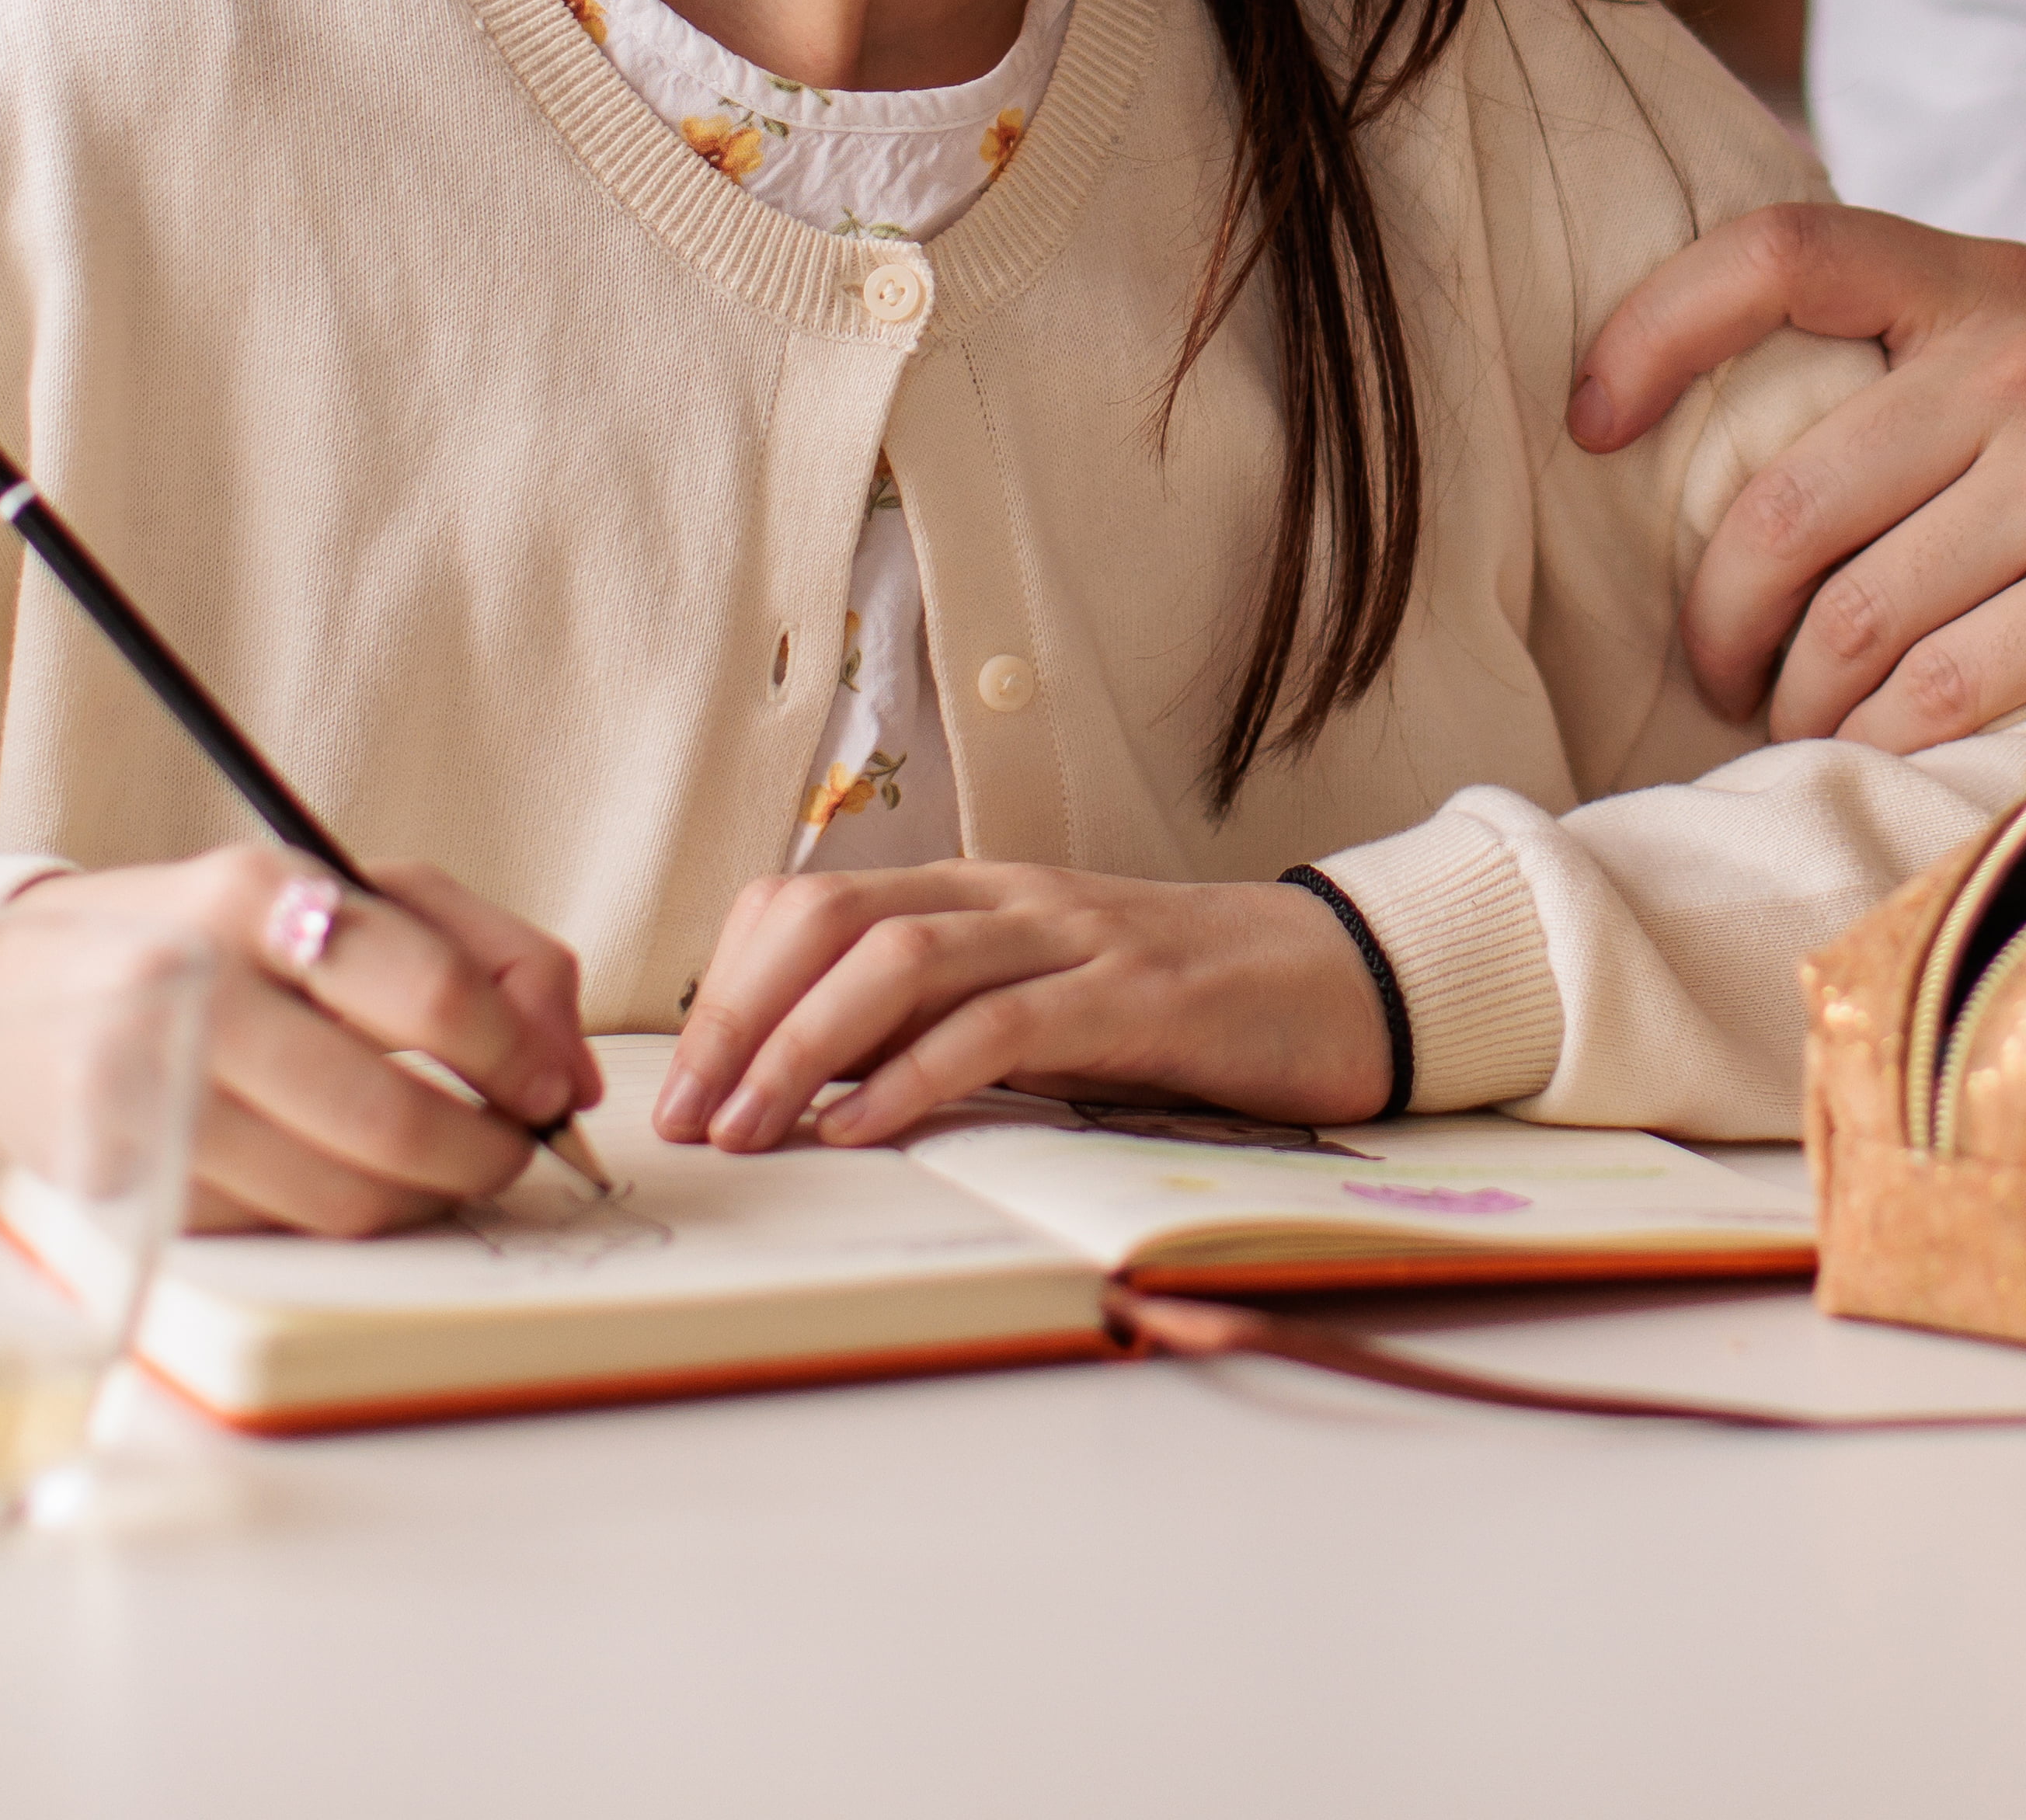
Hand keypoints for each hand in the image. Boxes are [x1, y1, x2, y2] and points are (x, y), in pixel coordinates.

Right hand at [0, 846, 589, 1236]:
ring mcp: (150, 1096)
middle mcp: (194, 992)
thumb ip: (487, 954)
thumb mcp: (349, 897)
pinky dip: (333, 1217)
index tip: (550, 1090)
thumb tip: (571, 1070)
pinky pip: (276, 1229)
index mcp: (258, 897)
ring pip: (339, 1196)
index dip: (515, 1058)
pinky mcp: (127, 1182)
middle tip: (515, 1154)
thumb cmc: (214, 939)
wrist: (12, 990)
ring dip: (423, 1201)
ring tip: (443, 1172)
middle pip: (390, 1118)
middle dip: (485, 1154)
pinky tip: (341, 1178)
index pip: (430, 992)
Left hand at [650, 861, 1389, 1152]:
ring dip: (802, 1048)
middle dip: (738, 1019)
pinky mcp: (1135, 998)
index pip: (805, 905)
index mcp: (973, 893)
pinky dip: (916, 1076)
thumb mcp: (1036, 1008)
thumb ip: (936, 1025)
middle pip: (830, 921)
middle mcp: (1008, 899)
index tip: (684, 1087)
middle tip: (691, 1119)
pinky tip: (863, 1131)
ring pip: (900, 958)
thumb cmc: (1177, 1011)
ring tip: (752, 1131)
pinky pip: (1002, 1024)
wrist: (1341, 981)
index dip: (727, 990)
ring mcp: (1072, 939)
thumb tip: (807, 1089)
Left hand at [1564, 206, 2025, 749]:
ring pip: (1853, 618)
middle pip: (1787, 501)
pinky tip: (1900, 755)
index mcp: (2004, 287)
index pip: (1783, 251)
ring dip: (1807, 702)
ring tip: (1813, 728)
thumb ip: (1943, 375)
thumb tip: (1747, 456)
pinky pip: (1942, 690)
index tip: (1588, 418)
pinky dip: (1896, 742)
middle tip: (1722, 676)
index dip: (1654, 329)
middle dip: (1724, 616)